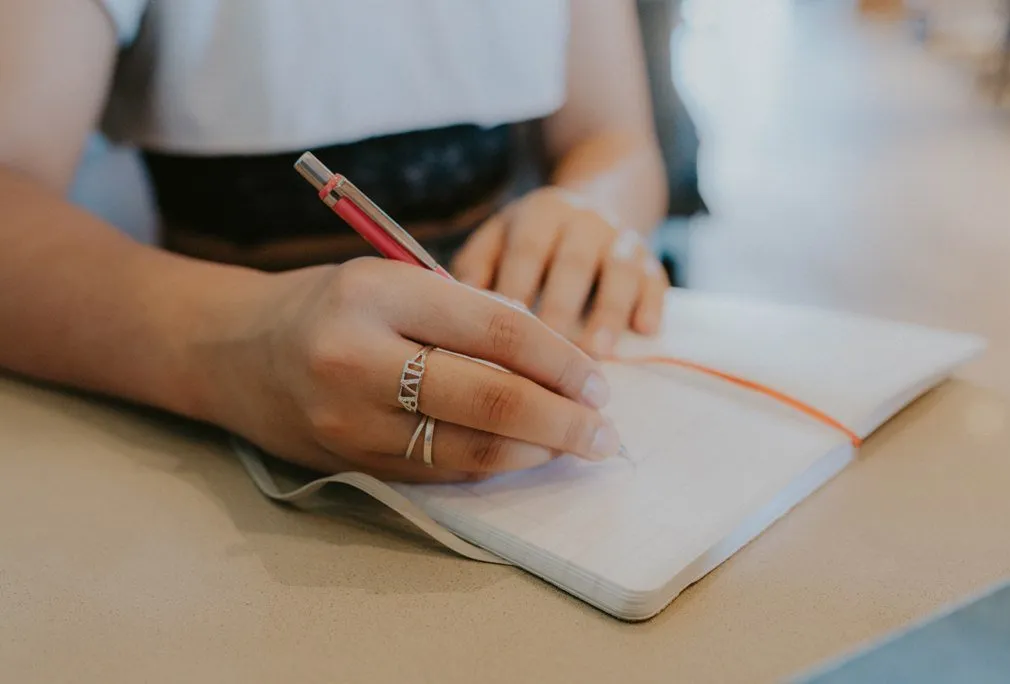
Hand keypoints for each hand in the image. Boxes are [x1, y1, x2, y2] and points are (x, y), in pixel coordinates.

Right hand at [198, 258, 619, 482]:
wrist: (232, 352)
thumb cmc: (326, 304)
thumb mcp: (390, 281)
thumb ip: (464, 313)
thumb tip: (554, 360)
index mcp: (378, 293)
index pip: (497, 330)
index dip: (561, 360)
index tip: (598, 381)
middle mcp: (358, 358)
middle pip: (491, 400)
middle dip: (564, 422)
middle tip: (605, 433)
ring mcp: (349, 420)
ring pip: (469, 449)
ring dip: (535, 453)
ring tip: (574, 447)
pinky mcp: (349, 462)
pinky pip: (439, 471)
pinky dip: (491, 465)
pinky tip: (521, 456)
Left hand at [451, 187, 668, 355]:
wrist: (597, 200)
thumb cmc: (531, 241)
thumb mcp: (498, 240)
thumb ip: (476, 271)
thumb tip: (449, 315)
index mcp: (539, 214)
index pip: (526, 250)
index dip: (516, 289)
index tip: (501, 336)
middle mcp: (583, 219)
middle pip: (572, 263)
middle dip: (561, 309)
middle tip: (547, 358)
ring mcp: (621, 238)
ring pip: (618, 272)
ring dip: (608, 312)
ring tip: (597, 353)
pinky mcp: (650, 259)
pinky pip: (656, 279)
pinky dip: (652, 303)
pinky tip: (645, 330)